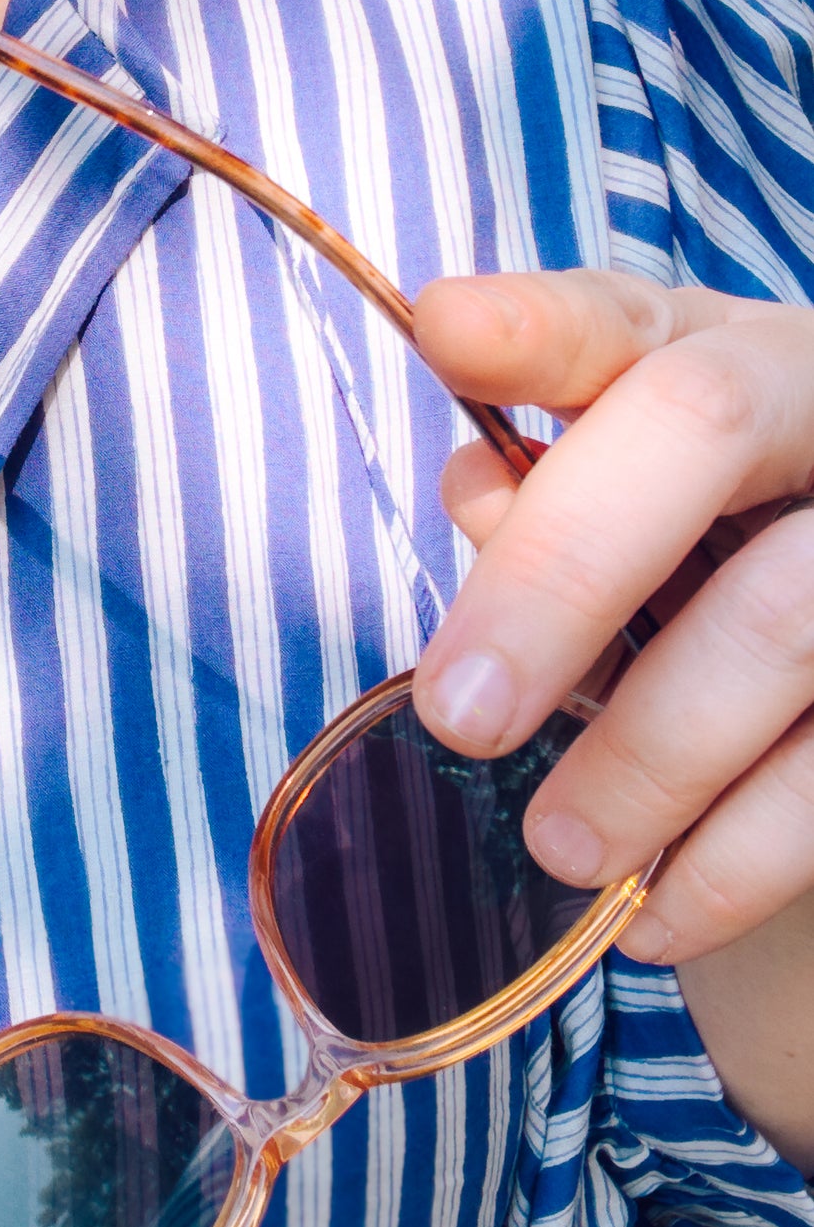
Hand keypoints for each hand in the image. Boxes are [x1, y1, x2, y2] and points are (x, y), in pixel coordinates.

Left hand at [410, 268, 813, 971]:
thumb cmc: (697, 586)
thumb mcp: (620, 528)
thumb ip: (541, 504)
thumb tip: (478, 491)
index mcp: (716, 351)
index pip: (618, 314)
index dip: (536, 323)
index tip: (446, 332)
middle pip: (700, 428)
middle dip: (560, 573)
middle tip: (459, 718)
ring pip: (780, 619)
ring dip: (649, 756)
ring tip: (557, 850)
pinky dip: (736, 860)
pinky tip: (654, 912)